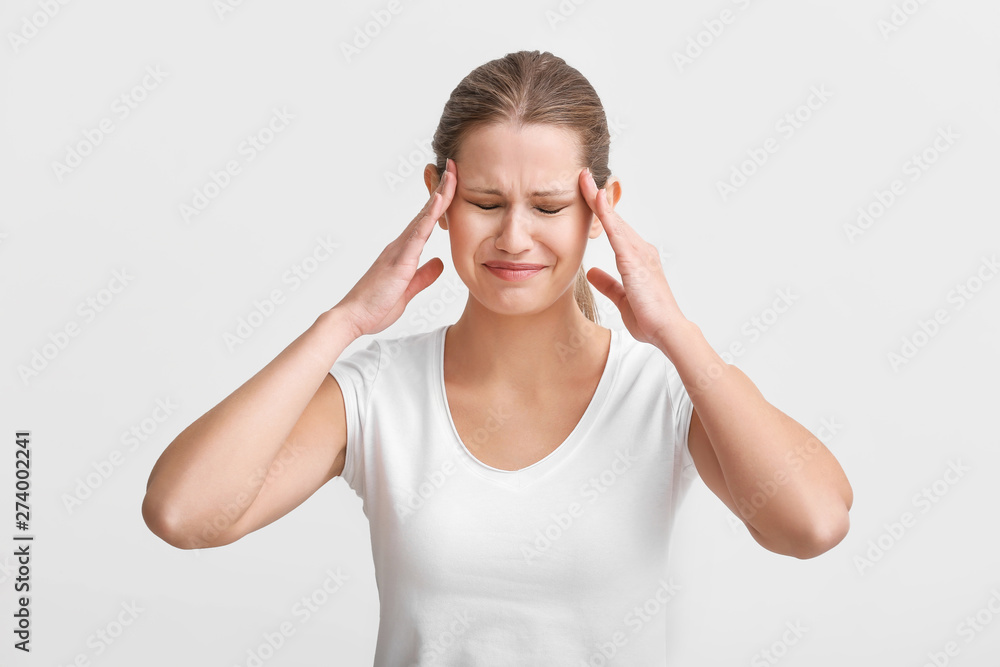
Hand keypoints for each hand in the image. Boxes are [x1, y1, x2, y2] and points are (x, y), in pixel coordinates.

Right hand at [334, 158, 456, 337]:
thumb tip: (440, 263)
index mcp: (404, 252)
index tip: (453, 185)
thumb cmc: (375, 306)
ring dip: (439, 195)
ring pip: (423, 216)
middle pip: (425, 211)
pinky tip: (440, 201)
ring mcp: (398, 250)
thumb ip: (423, 276)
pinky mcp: (399, 260)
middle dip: (442, 189)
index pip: (426, 222)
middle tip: (454, 166)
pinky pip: (418, 233)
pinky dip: (430, 215)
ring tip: (452, 174)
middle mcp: (400, 245)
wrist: (354, 318)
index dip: (440, 203)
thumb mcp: (408, 290)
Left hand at [578, 167, 686, 346]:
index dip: (602, 211)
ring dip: (599, 199)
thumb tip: (591, 272)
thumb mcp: (622, 299)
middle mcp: (641, 250)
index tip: (589, 195)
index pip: (616, 229)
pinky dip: (606, 214)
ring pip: (615, 220)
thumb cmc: (649, 318)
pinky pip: (617, 231)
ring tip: (584, 179)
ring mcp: (640, 253)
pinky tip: (596, 201)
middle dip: (598, 197)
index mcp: (638, 259)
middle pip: (615, 218)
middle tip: (583, 176)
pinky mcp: (635, 260)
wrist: (666, 330)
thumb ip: (607, 284)